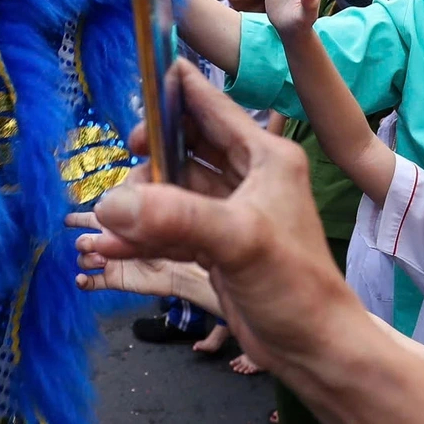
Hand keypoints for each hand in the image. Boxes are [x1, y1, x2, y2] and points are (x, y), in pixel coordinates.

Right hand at [91, 62, 352, 373]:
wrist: (314, 348)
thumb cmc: (295, 287)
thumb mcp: (238, 241)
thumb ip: (176, 218)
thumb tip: (113, 204)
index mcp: (266, 158)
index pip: (214, 108)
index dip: (177, 90)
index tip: (139, 75)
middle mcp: (249, 178)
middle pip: (186, 147)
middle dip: (150, 154)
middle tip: (123, 163)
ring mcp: (230, 213)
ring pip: (173, 190)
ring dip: (139, 202)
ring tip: (109, 220)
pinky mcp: (215, 246)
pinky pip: (169, 228)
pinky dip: (141, 236)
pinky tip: (111, 246)